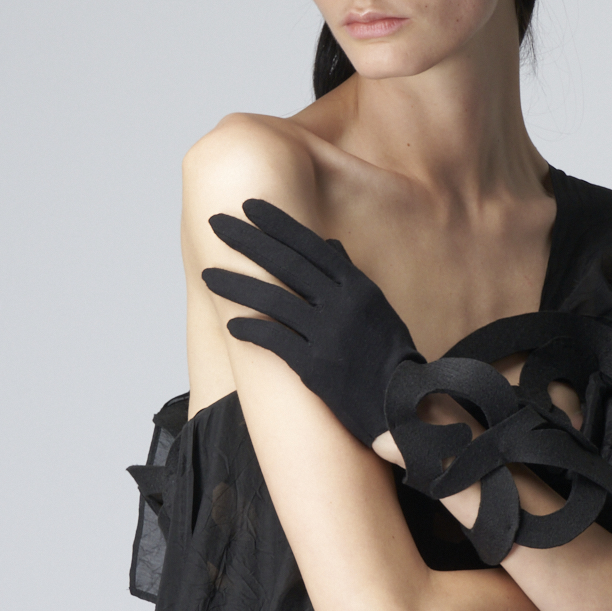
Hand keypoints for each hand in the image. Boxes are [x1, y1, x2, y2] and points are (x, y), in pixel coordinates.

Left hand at [202, 198, 423, 446]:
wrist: (403, 404)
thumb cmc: (389, 356)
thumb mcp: (377, 308)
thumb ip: (350, 276)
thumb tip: (330, 245)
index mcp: (358, 286)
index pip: (311, 245)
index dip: (277, 224)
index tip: (249, 206)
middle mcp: (342, 304)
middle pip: (286, 263)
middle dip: (247, 240)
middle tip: (216, 223)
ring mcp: (328, 334)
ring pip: (272, 300)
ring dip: (236, 285)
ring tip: (208, 276)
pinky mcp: (315, 365)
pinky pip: (274, 340)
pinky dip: (250, 331)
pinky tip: (231, 325)